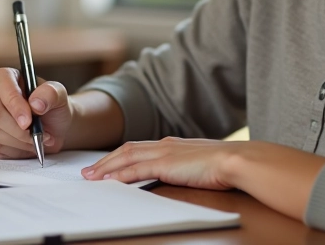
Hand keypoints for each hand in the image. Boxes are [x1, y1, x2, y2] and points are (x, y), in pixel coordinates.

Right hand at [0, 67, 72, 158]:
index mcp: (6, 77)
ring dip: (19, 141)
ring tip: (36, 139)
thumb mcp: (60, 96)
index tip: (28, 121)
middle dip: (17, 129)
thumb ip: (51, 94)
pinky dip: (13, 150)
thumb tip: (35, 103)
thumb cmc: (53, 108)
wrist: (54, 129)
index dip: (14, 103)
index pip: (2, 85)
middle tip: (38, 134)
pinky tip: (25, 145)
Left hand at [81, 137, 241, 190]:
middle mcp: (165, 144)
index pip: (138, 148)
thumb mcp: (199, 164)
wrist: (236, 160)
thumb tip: (179, 175)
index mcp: (172, 144)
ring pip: (126, 158)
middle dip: (105, 161)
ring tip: (90, 177)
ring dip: (106, 167)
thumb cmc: (224, 165)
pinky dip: (119, 174)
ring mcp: (164, 153)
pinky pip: (135, 169)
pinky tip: (108, 180)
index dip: (119, 156)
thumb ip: (185, 166)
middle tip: (88, 172)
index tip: (106, 164)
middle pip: (126, 150)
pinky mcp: (165, 164)